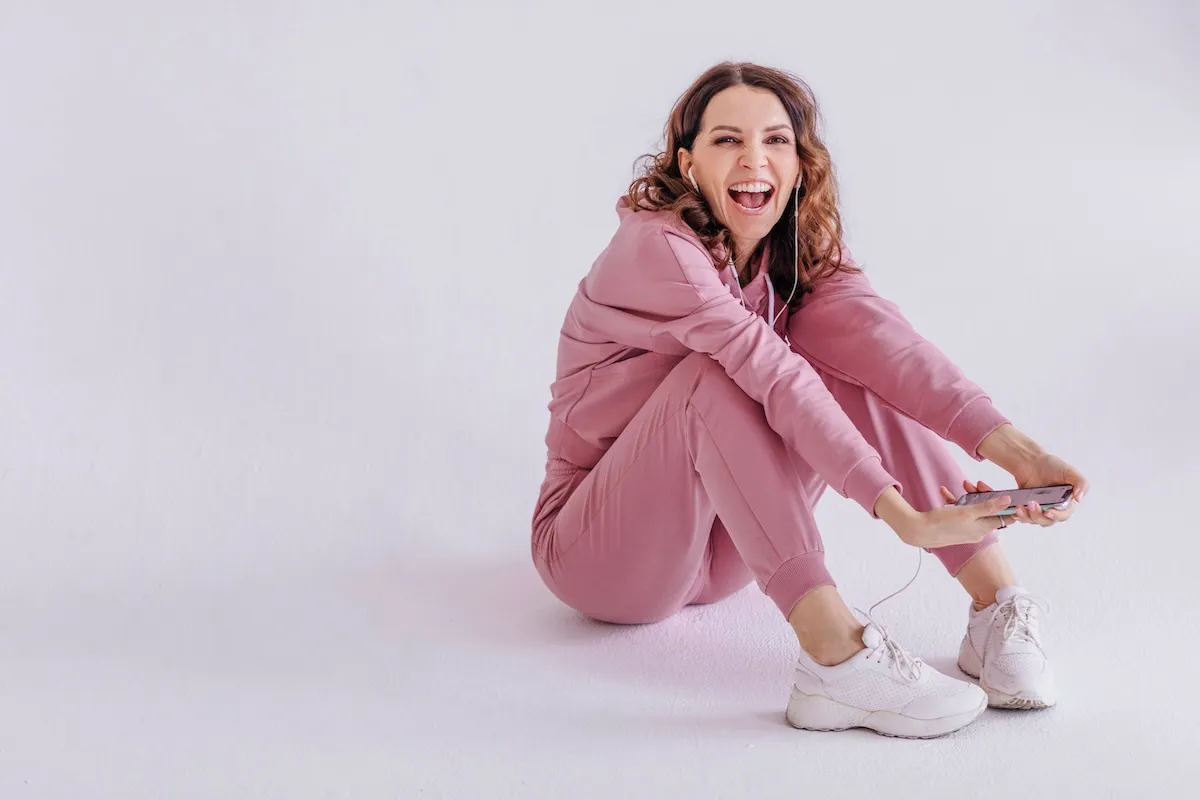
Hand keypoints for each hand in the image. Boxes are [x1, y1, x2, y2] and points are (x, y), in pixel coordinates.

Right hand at [890, 492, 1012, 548]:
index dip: (1008, 505)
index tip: (1006, 493)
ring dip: (967, 496)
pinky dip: (954, 501)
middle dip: (983, 495)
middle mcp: (977, 530)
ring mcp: (966, 528)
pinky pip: (960, 511)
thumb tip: (1009, 501)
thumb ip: (989, 507)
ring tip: (961, 486)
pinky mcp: (956, 525)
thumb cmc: (943, 523)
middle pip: (988, 509)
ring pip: (973, 508)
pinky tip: (944, 493)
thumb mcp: (967, 513)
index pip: (1005, 517)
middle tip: (976, 484)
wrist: (919, 531)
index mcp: (983, 528)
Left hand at [1008, 451, 1088, 525]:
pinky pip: (1024, 517)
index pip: (1064, 515)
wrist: (1031, 462)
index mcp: (1066, 502)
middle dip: (1038, 515)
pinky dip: (1019, 516)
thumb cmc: (1052, 466)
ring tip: (1020, 507)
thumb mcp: (1070, 471)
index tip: (1048, 511)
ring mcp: (1040, 509)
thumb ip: (1081, 483)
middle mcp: (1054, 508)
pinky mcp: (1027, 508)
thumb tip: (1079, 498)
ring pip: (1035, 521)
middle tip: (1031, 504)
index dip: (1057, 515)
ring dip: (1027, 517)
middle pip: (1048, 521)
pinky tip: (1015, 511)